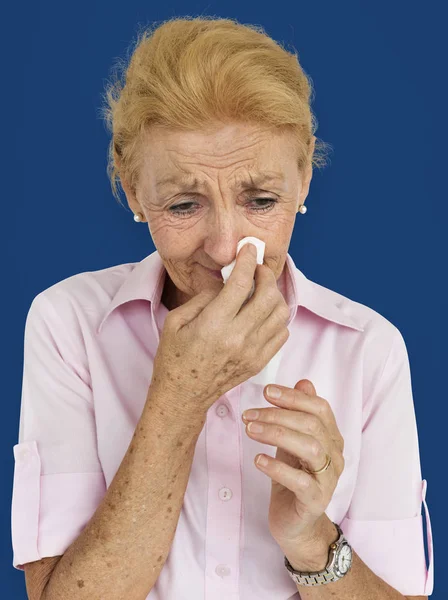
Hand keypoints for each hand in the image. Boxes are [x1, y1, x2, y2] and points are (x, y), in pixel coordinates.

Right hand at [150, 243, 289, 417]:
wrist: (183, 395)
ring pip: (280, 313)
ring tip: (261, 290)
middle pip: (268, 295)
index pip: (241, 283)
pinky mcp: (259, 362)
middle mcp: (237, 338)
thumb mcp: (176, 321)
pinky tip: (263, 313)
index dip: (247, 260)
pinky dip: (277, 317)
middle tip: (256, 269)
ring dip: (274, 295)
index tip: (248, 249)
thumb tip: (226, 281)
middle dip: (265, 274)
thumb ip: (203, 297)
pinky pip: (282, 333)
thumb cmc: (174, 356)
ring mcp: (252, 352)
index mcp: (213, 325)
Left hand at [242, 379, 344, 563]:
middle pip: (311, 425)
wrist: (297, 525)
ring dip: (276, 434)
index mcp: (331, 438)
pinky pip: (300, 481)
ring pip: (309, 448)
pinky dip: (277, 467)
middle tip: (249, 414)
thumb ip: (298, 414)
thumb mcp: (292, 442)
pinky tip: (258, 460)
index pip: (319, 408)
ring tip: (250, 430)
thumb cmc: (293, 478)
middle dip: (277, 414)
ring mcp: (328, 479)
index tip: (266, 392)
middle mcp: (334, 456)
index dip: (293, 397)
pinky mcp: (315, 501)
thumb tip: (303, 381)